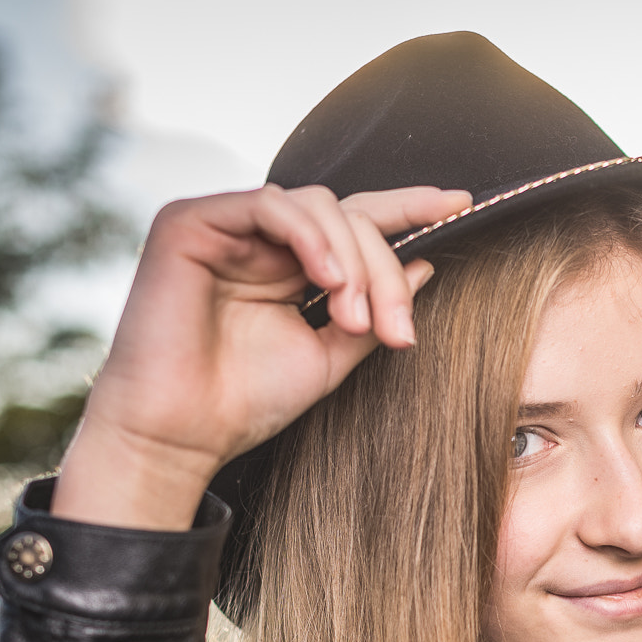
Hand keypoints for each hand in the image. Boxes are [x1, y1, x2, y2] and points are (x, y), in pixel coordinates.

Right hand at [52, 183, 471, 528]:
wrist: (179, 436)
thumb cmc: (244, 404)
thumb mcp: (330, 358)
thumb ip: (374, 311)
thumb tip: (425, 262)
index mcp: (290, 266)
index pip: (356, 222)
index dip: (409, 208)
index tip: (462, 204)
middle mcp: (259, 239)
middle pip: (349, 216)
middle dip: (384, 269)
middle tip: (396, 328)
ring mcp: (225, 226)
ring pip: (318, 206)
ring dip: (353, 260)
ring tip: (354, 318)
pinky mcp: (190, 221)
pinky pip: (271, 204)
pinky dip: (310, 237)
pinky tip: (326, 279)